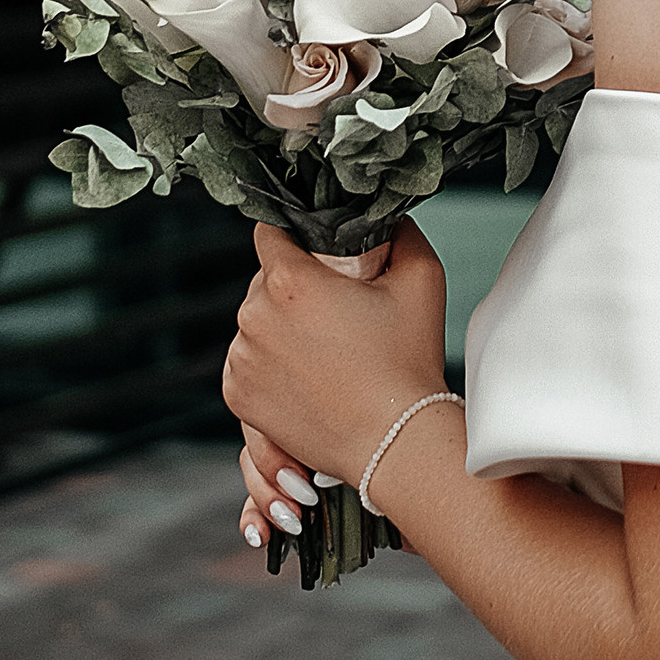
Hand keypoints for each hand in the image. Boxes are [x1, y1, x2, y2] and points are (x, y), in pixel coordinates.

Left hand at [224, 223, 450, 538]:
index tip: (313, 251)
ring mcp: (242, 359)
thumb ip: (400, 232)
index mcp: (290, 281)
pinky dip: (269, 367)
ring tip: (325, 352)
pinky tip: (308, 377)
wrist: (395, 441)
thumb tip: (386, 218)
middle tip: (335, 314)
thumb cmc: (408, 364)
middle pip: (264, 281)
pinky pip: (246, 364)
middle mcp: (254, 317)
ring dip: (280, 329)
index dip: (294, 237)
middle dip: (294, 290)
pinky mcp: (238, 395)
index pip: (270, 232)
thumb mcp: (421, 279)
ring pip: (254, 323)